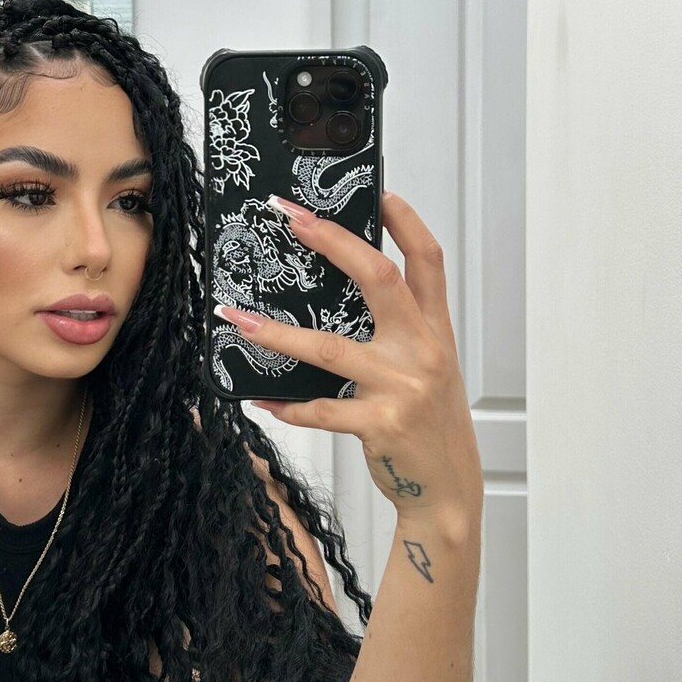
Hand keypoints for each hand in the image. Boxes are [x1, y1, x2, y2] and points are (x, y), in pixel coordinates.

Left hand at [213, 191, 482, 536]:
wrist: (448, 490)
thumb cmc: (430, 422)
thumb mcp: (428, 367)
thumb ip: (400, 331)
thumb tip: (341, 293)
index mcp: (436, 330)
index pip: (426, 260)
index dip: (404, 221)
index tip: (377, 191)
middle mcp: (423, 350)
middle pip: (378, 279)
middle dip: (332, 241)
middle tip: (289, 217)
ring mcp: (402, 386)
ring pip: (328, 348)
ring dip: (274, 333)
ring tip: (234, 317)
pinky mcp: (380, 423)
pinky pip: (320, 409)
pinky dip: (286, 404)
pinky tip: (260, 398)